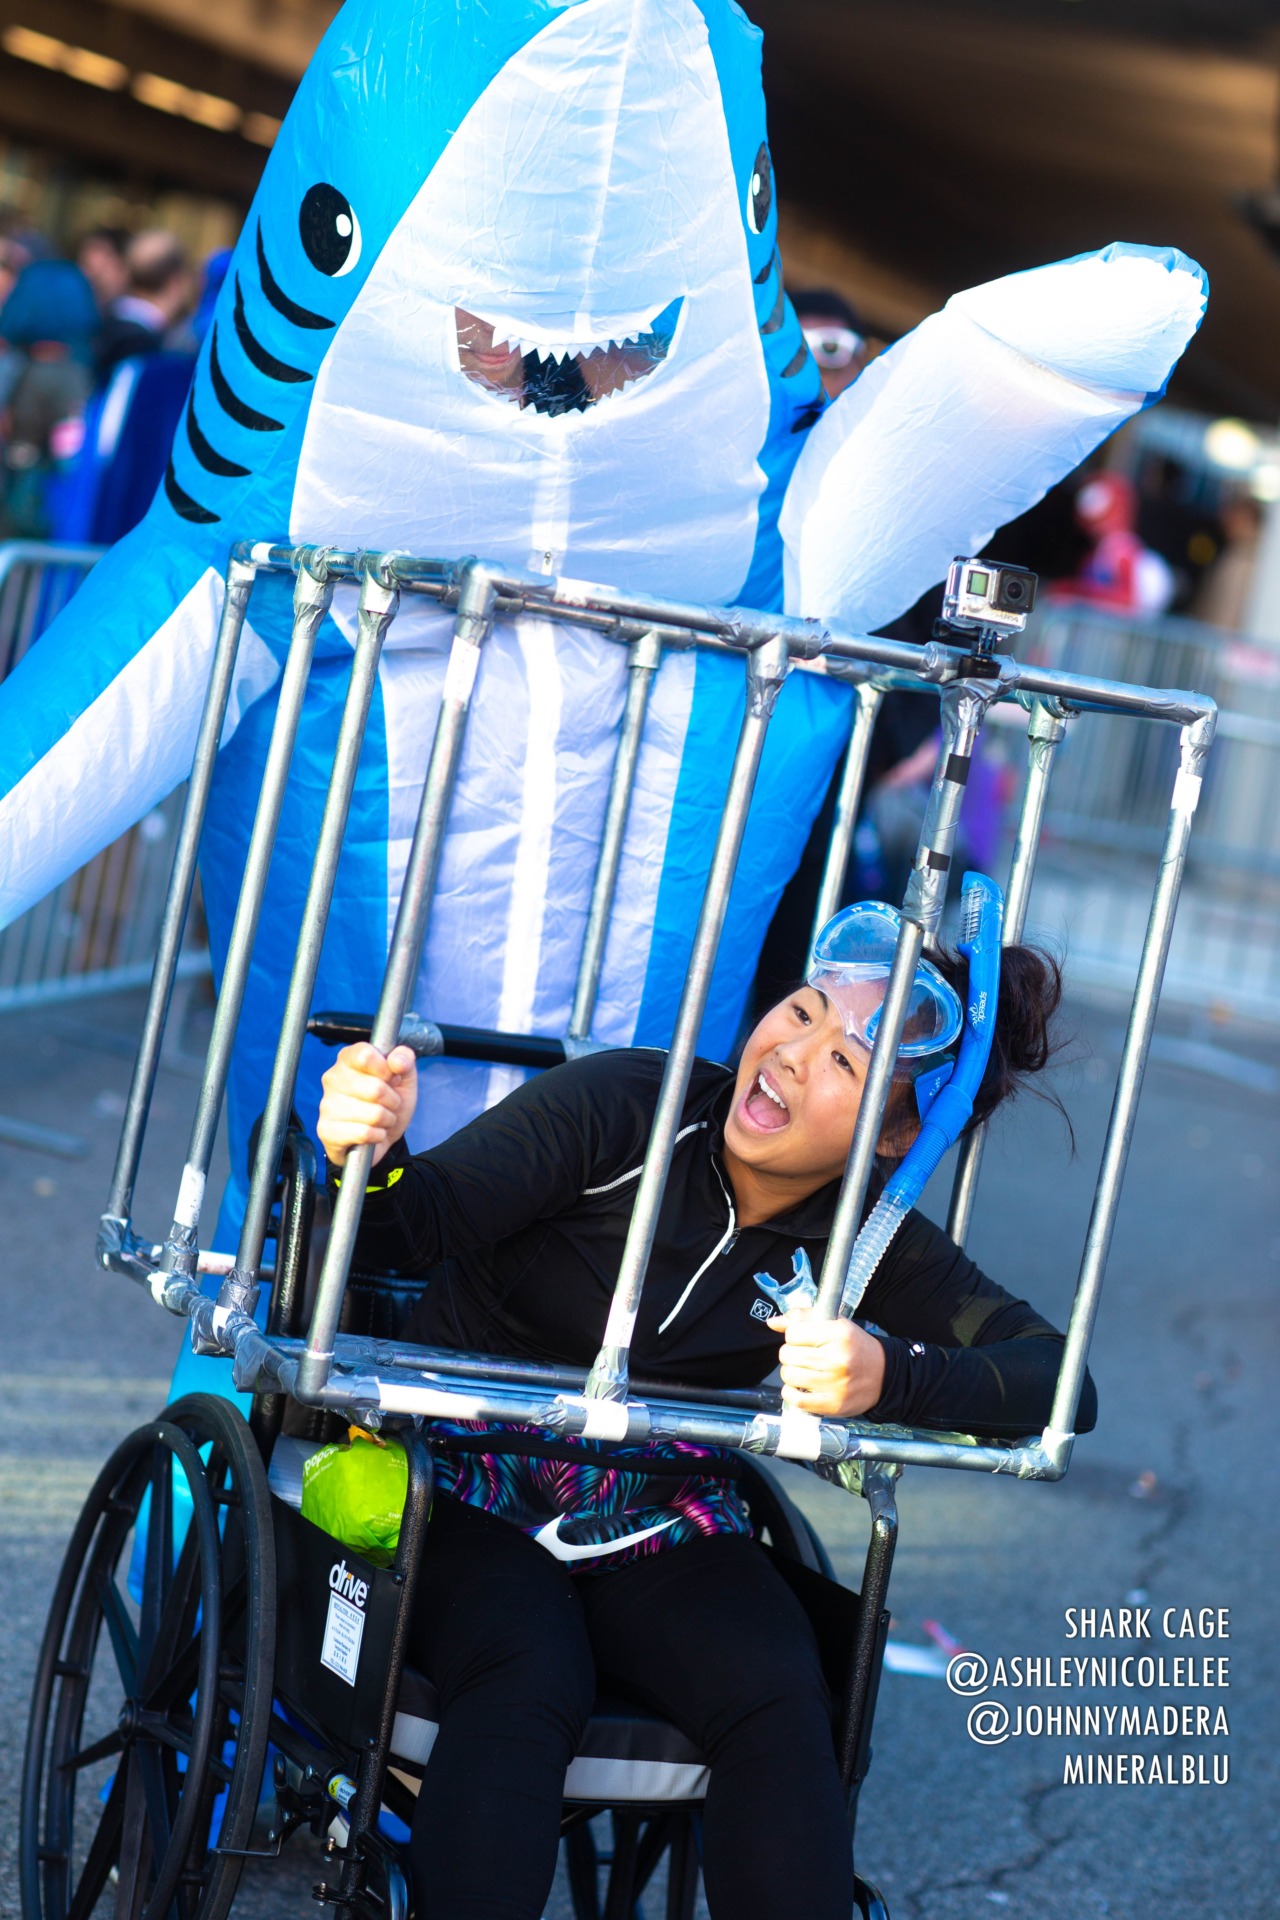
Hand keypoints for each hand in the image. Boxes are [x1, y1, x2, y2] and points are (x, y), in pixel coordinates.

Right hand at [317, 1043, 417, 1167]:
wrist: (381, 1136)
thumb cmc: (389, 1101)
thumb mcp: (405, 1077)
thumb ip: (405, 1059)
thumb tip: (397, 1062)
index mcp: (348, 1058)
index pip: (365, 1055)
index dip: (386, 1070)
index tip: (390, 1078)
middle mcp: (332, 1078)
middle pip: (375, 1089)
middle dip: (392, 1100)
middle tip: (389, 1103)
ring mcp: (327, 1104)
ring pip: (374, 1114)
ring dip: (386, 1120)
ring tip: (380, 1118)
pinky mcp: (327, 1130)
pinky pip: (365, 1133)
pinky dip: (378, 1135)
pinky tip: (372, 1132)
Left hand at [767, 1309, 885, 1417]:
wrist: (883, 1375)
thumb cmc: (856, 1347)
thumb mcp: (836, 1324)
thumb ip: (803, 1318)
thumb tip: (773, 1322)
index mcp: (839, 1334)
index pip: (793, 1333)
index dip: (794, 1335)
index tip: (803, 1339)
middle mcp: (837, 1359)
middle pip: (788, 1354)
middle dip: (791, 1354)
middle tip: (803, 1356)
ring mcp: (835, 1384)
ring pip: (789, 1375)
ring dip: (791, 1373)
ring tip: (803, 1370)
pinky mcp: (833, 1405)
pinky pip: (796, 1400)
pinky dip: (791, 1393)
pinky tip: (800, 1387)